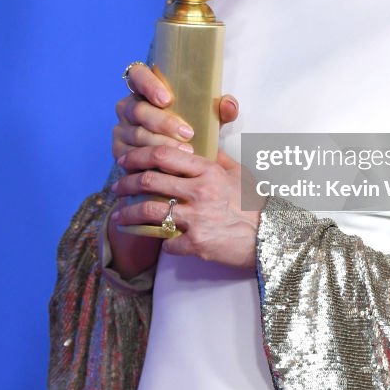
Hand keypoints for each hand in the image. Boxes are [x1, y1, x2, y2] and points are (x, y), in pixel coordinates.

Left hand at [111, 145, 263, 269]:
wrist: (273, 236)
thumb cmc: (256, 204)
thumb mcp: (239, 174)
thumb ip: (216, 159)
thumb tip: (201, 145)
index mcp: (207, 171)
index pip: (163, 155)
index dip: (138, 156)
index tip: (124, 161)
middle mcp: (199, 191)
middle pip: (149, 181)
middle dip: (125, 184)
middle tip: (115, 188)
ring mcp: (197, 219)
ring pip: (149, 212)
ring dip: (128, 215)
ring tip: (118, 218)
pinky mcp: (197, 244)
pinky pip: (167, 243)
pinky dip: (159, 242)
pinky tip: (156, 241)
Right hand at [113, 62, 238, 161]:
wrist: (180, 156)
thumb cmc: (192, 127)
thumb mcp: (206, 117)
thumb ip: (220, 109)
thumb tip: (228, 104)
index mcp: (144, 87)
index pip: (138, 75)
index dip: (148, 85)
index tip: (167, 99)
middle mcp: (128, 106)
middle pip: (138, 110)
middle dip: (163, 122)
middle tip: (188, 133)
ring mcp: (121, 129)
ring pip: (136, 134)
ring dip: (161, 144)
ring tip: (185, 150)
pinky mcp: (120, 151)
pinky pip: (131, 156)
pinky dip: (150, 161)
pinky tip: (166, 166)